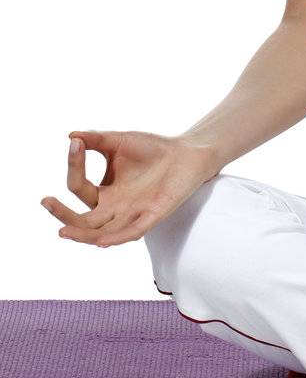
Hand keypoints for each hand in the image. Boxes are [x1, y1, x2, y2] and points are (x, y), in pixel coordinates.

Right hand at [40, 130, 220, 248]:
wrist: (187, 151)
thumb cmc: (153, 148)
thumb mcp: (119, 141)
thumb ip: (96, 140)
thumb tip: (71, 136)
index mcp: (106, 192)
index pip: (79, 188)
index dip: (74, 166)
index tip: (76, 144)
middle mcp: (116, 208)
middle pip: (84, 221)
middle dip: (63, 215)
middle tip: (47, 201)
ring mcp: (133, 214)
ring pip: (102, 234)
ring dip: (83, 234)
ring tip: (63, 230)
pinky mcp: (153, 216)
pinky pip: (132, 232)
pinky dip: (116, 237)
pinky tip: (101, 241)